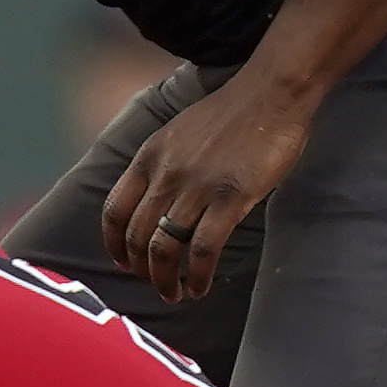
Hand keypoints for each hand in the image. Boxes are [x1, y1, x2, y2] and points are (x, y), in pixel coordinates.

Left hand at [98, 74, 314, 301]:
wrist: (272, 93)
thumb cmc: (231, 113)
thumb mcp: (176, 133)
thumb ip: (160, 166)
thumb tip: (155, 203)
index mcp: (147, 158)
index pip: (114, 211)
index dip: (114, 244)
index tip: (122, 262)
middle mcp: (164, 175)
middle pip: (137, 236)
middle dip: (141, 269)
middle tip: (153, 283)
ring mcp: (196, 188)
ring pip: (164, 248)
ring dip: (164, 279)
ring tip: (173, 293)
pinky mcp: (230, 198)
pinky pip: (203, 248)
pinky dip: (197, 274)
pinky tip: (199, 287)